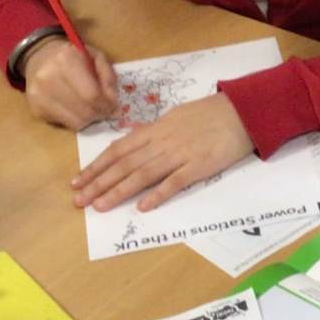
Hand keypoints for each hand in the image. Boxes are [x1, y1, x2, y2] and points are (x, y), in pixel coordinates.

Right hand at [23, 37, 119, 128]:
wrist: (39, 57)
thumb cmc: (72, 56)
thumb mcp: (94, 56)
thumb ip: (107, 76)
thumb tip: (113, 103)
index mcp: (66, 60)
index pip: (91, 95)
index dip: (107, 105)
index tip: (114, 108)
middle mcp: (48, 79)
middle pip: (84, 112)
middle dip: (100, 114)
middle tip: (105, 111)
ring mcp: (39, 96)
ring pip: (75, 123)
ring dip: (89, 119)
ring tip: (92, 110)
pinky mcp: (36, 110)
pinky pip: (64, 124)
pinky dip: (75, 120)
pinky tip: (76, 108)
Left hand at [71, 93, 254, 212]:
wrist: (241, 112)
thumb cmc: (209, 114)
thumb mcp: (175, 117)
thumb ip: (155, 132)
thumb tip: (134, 142)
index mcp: (155, 129)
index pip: (118, 150)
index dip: (96, 166)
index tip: (78, 180)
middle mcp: (161, 142)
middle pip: (124, 164)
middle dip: (98, 183)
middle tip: (79, 200)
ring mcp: (179, 154)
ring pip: (142, 174)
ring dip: (119, 191)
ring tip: (100, 206)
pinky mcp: (198, 166)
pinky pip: (174, 183)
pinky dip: (157, 194)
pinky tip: (142, 207)